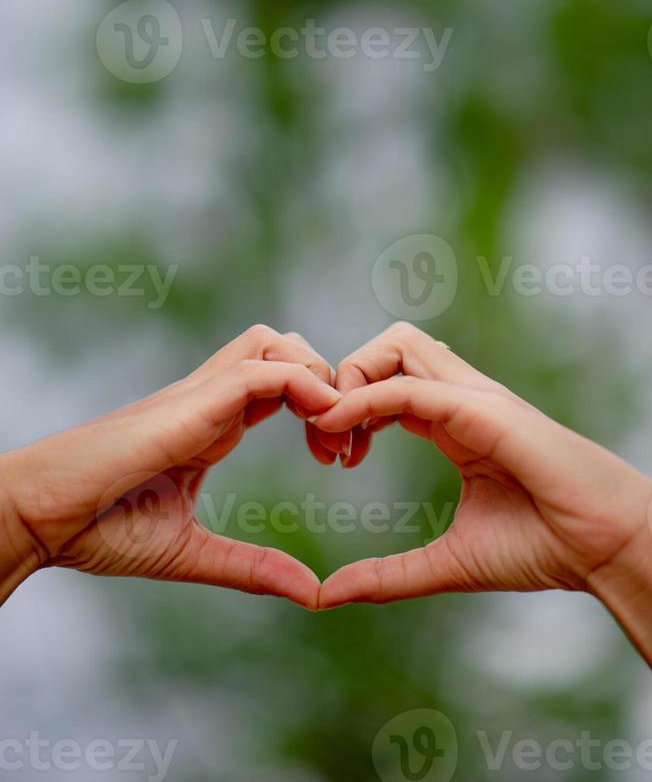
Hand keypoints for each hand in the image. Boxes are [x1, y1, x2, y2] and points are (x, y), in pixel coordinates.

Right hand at [0, 326, 339, 608]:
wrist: (41, 518)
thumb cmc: (98, 529)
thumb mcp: (193, 553)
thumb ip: (252, 567)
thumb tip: (311, 593)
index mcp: (212, 425)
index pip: (282, 385)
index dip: (322, 407)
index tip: (341, 457)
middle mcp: (209, 400)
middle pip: (283, 348)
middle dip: (327, 381)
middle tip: (344, 442)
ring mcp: (198, 396)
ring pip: (273, 344)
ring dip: (315, 374)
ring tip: (332, 430)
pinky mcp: (188, 403)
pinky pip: (258, 370)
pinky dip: (300, 385)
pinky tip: (321, 422)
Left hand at [314, 324, 651, 660]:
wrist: (602, 549)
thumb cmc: (542, 546)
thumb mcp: (447, 562)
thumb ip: (388, 574)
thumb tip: (327, 594)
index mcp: (452, 422)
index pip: (386, 382)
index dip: (347, 409)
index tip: (332, 459)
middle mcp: (460, 399)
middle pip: (387, 347)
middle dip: (343, 379)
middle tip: (325, 439)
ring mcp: (474, 398)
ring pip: (398, 344)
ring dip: (353, 378)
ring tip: (334, 434)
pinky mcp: (483, 410)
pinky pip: (410, 387)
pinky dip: (366, 400)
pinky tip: (340, 432)